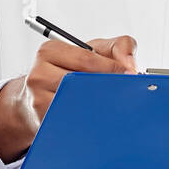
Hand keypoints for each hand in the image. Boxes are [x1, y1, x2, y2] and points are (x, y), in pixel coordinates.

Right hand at [0, 34, 136, 162]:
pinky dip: (88, 121)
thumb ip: (120, 46)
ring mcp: (38, 100)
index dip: (113, 68)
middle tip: (123, 92)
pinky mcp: (44, 122)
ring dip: (100, 106)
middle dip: (108, 88)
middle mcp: (39, 74)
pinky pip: (72, 122)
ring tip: (109, 104)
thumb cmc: (72, 71)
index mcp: (51, 51)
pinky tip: (95, 118)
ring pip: (78, 104)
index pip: (87, 59)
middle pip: (81, 82)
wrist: (41, 97)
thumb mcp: (95, 50)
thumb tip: (130, 65)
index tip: (130, 75)